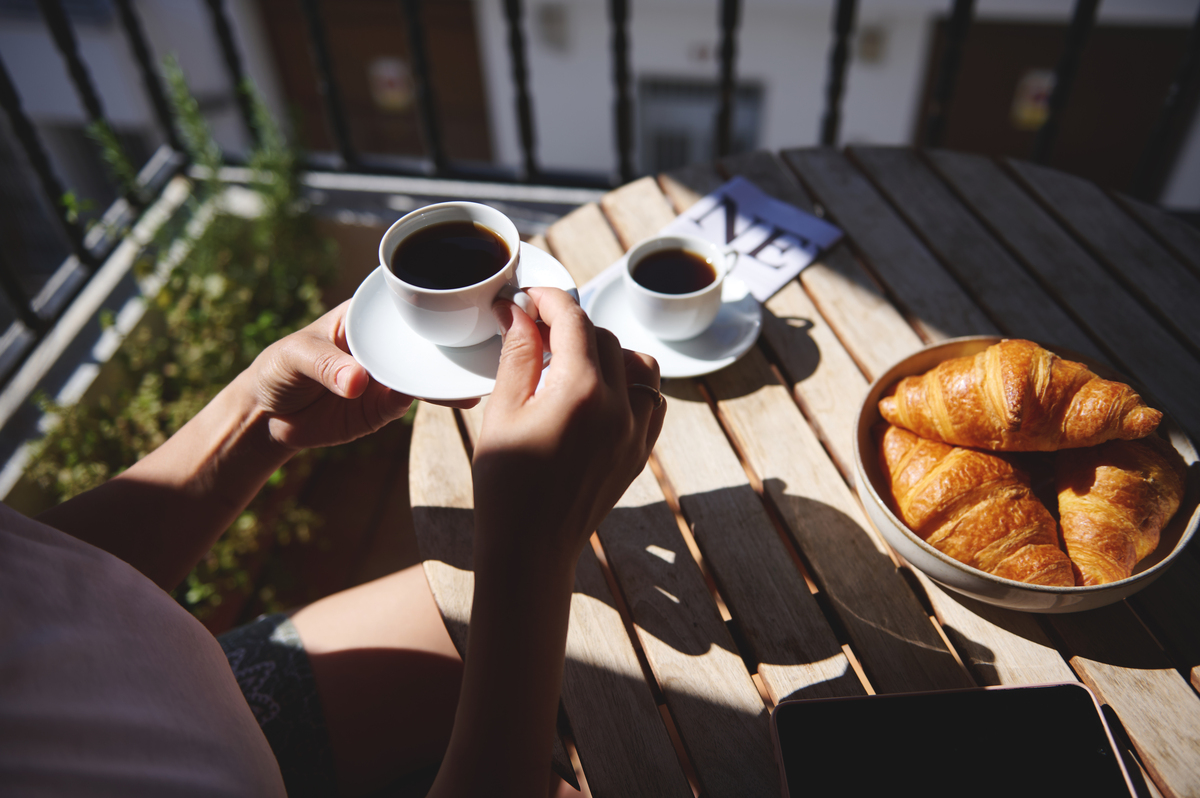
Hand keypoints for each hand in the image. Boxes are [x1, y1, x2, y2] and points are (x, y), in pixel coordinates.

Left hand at [243, 301, 477, 450]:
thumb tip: (358, 381)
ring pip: (428, 369)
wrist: (268, 417)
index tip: (465, 298)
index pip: (405, 302)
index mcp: (367, 316)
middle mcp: (385, 343)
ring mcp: (389, 374)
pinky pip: (416, 399)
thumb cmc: (278, 369)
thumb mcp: (295, 358)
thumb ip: (326, 366)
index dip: (434, 297)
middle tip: (488, 339)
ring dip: (453, 370)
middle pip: (427, 336)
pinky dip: (438, 398)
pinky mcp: (387, 406)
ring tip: (483, 372)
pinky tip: (461, 396)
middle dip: (457, 336)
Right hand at [471, 287, 665, 568]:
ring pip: (639, 363)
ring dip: (607, 351)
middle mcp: (620, 407)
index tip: (528, 295)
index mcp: (581, 392)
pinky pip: (652, 399)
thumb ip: (515, 354)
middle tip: (535, 332)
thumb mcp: (501, 412)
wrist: (530, 548)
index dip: (549, 298)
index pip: (574, 320)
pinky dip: (631, 384)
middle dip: (570, 326)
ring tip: (570, 363)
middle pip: (604, 337)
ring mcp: (636, 431)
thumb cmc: (505, 483)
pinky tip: (599, 393)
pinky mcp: (641, 451)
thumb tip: (518, 311)